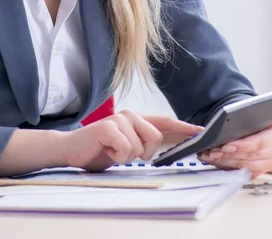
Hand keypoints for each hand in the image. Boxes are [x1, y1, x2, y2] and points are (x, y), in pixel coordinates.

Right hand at [60, 110, 203, 170]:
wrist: (71, 150)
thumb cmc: (99, 150)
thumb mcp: (125, 148)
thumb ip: (142, 145)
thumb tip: (161, 148)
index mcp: (136, 120)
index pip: (164, 122)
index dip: (183, 127)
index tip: (200, 131)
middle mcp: (130, 115)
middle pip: (155, 138)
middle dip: (143, 153)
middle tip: (124, 154)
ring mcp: (119, 119)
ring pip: (139, 147)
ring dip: (126, 157)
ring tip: (111, 151)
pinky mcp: (108, 126)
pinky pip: (125, 148)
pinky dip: (116, 156)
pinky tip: (105, 150)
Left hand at [199, 112, 271, 177]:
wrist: (253, 128)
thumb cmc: (254, 120)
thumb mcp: (258, 112)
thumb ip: (271, 114)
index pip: (260, 142)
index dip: (242, 145)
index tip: (227, 145)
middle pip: (250, 155)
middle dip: (229, 153)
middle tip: (214, 150)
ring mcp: (269, 163)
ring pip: (245, 166)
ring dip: (225, 161)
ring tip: (211, 154)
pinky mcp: (259, 172)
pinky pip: (242, 173)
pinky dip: (227, 167)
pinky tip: (216, 160)